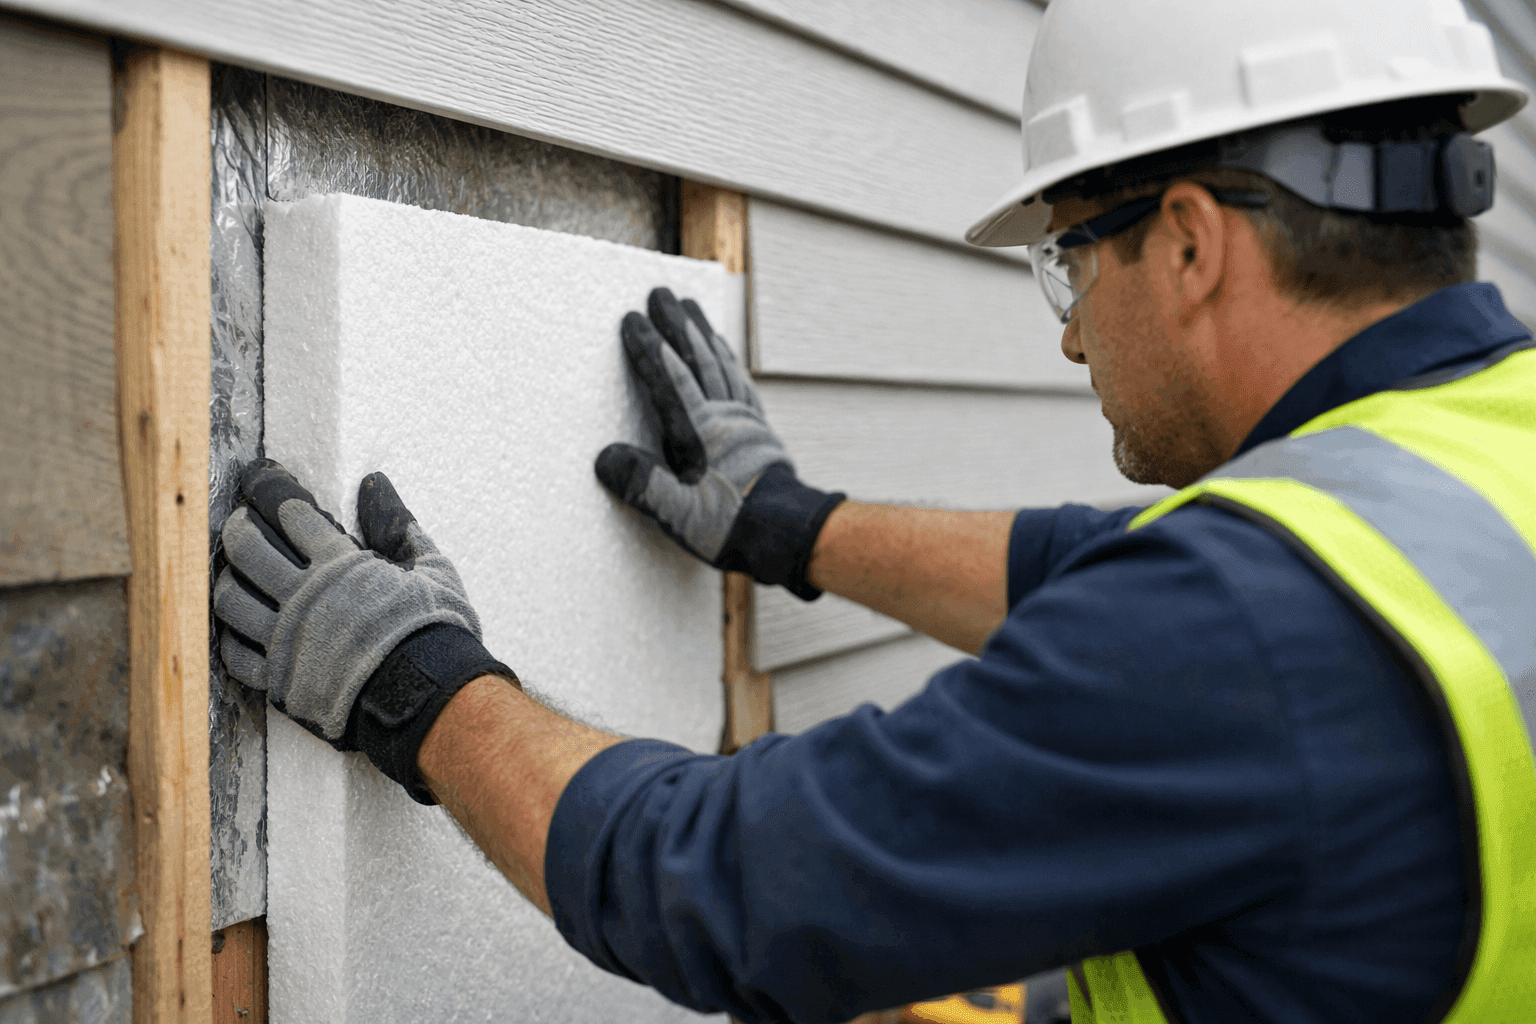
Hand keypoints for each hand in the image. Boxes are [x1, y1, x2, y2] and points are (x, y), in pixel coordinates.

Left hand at [214, 459, 514, 802]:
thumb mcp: (431, 569)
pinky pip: (235, 655)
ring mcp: (286, 641)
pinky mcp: (280, 680)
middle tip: (241, 520)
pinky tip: (238, 626)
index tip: (267, 480)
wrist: (431, 700)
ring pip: (230, 600)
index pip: (290, 512)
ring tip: (234, 571)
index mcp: (340, 566)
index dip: (274, 490)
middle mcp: (304, 598)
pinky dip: (230, 637)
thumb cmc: (437, 633)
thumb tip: (375, 484)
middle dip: (239, 526)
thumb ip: (398, 524)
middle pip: (247, 548)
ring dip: (227, 578)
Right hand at [596, 287, 843, 599]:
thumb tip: (606, 458)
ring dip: (703, 333)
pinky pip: (740, 382)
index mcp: (697, 432)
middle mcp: (722, 416)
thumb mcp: (678, 514)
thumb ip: (642, 484)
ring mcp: (743, 420)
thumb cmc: (730, 525)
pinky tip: (724, 353)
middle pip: (696, 359)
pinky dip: (728, 361)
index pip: (667, 378)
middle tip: (660, 292)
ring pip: (721, 364)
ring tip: (691, 309)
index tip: (630, 318)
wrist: (786, 532)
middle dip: (676, 324)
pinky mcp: (758, 429)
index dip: (647, 347)